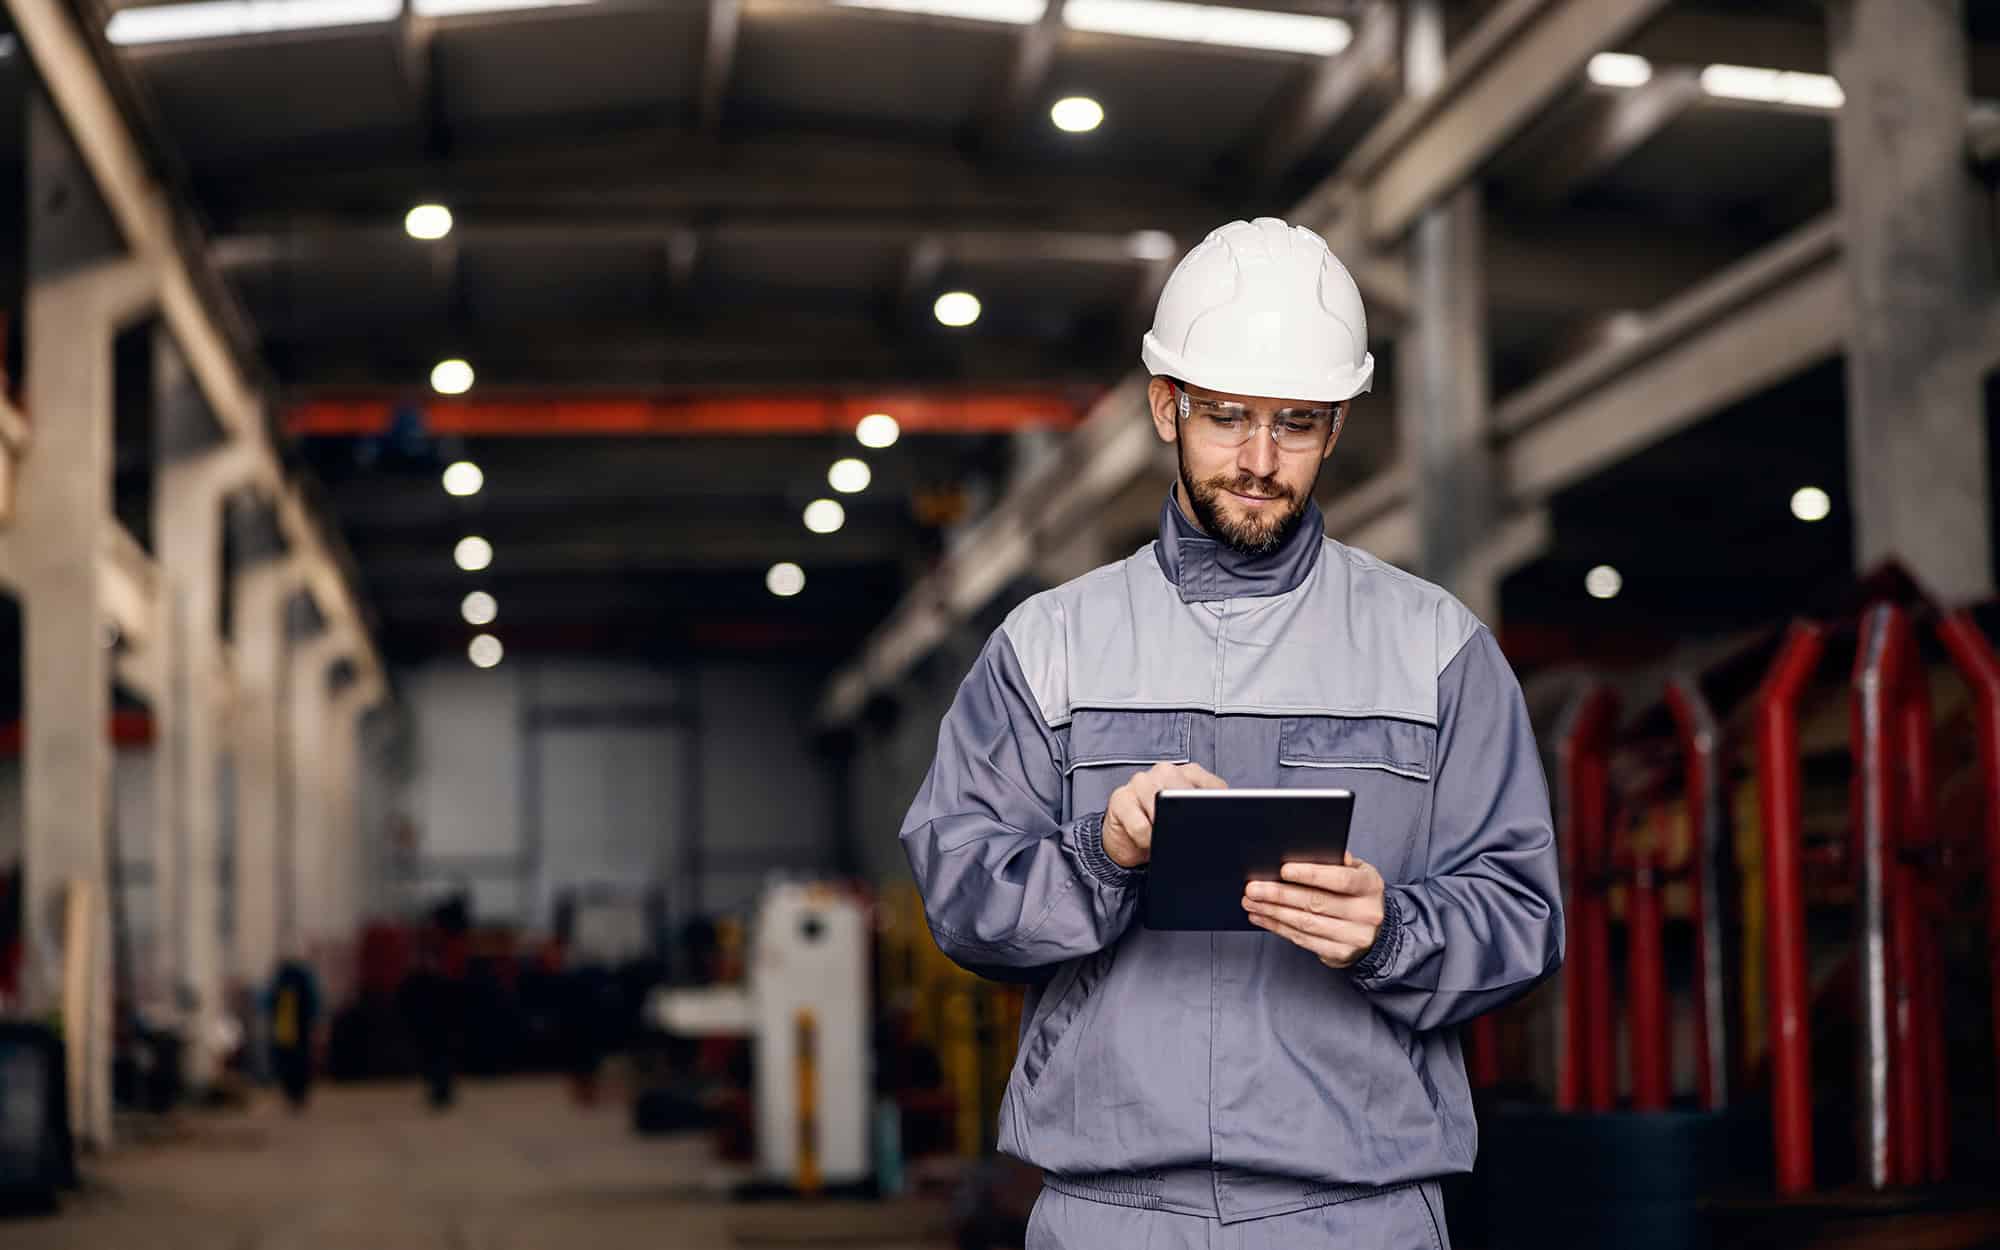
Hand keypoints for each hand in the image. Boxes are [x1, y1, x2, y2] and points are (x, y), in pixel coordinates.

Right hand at [1102, 762, 1227, 868]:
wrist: (1124, 840)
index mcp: (1188, 773)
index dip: (1217, 810)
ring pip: (1160, 805)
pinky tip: (1145, 842)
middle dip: (1188, 821)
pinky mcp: (1120, 798)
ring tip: (1161, 841)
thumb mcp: (1188, 822)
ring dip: (1164, 831)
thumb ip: (1207, 817)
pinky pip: (1141, 825)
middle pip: (1185, 794)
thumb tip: (1230, 828)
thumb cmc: (1160, 828)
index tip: (1218, 829)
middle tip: (1188, 840)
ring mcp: (1141, 782)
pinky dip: (1147, 840)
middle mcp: (1165, 772)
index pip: (1214, 788)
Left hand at [1241, 853, 1385, 968]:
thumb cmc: (1358, 894)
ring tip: (1251, 902)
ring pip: (1305, 923)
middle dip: (1279, 894)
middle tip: (1253, 888)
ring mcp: (1354, 937)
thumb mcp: (1357, 872)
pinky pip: (1303, 940)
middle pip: (1316, 902)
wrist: (1377, 932)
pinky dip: (1278, 928)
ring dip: (1273, 912)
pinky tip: (1262, 918)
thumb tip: (1309, 851)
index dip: (1311, 874)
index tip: (1283, 870)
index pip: (1340, 879)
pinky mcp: (1340, 954)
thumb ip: (1336, 861)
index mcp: (1370, 886)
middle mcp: (1366, 913)